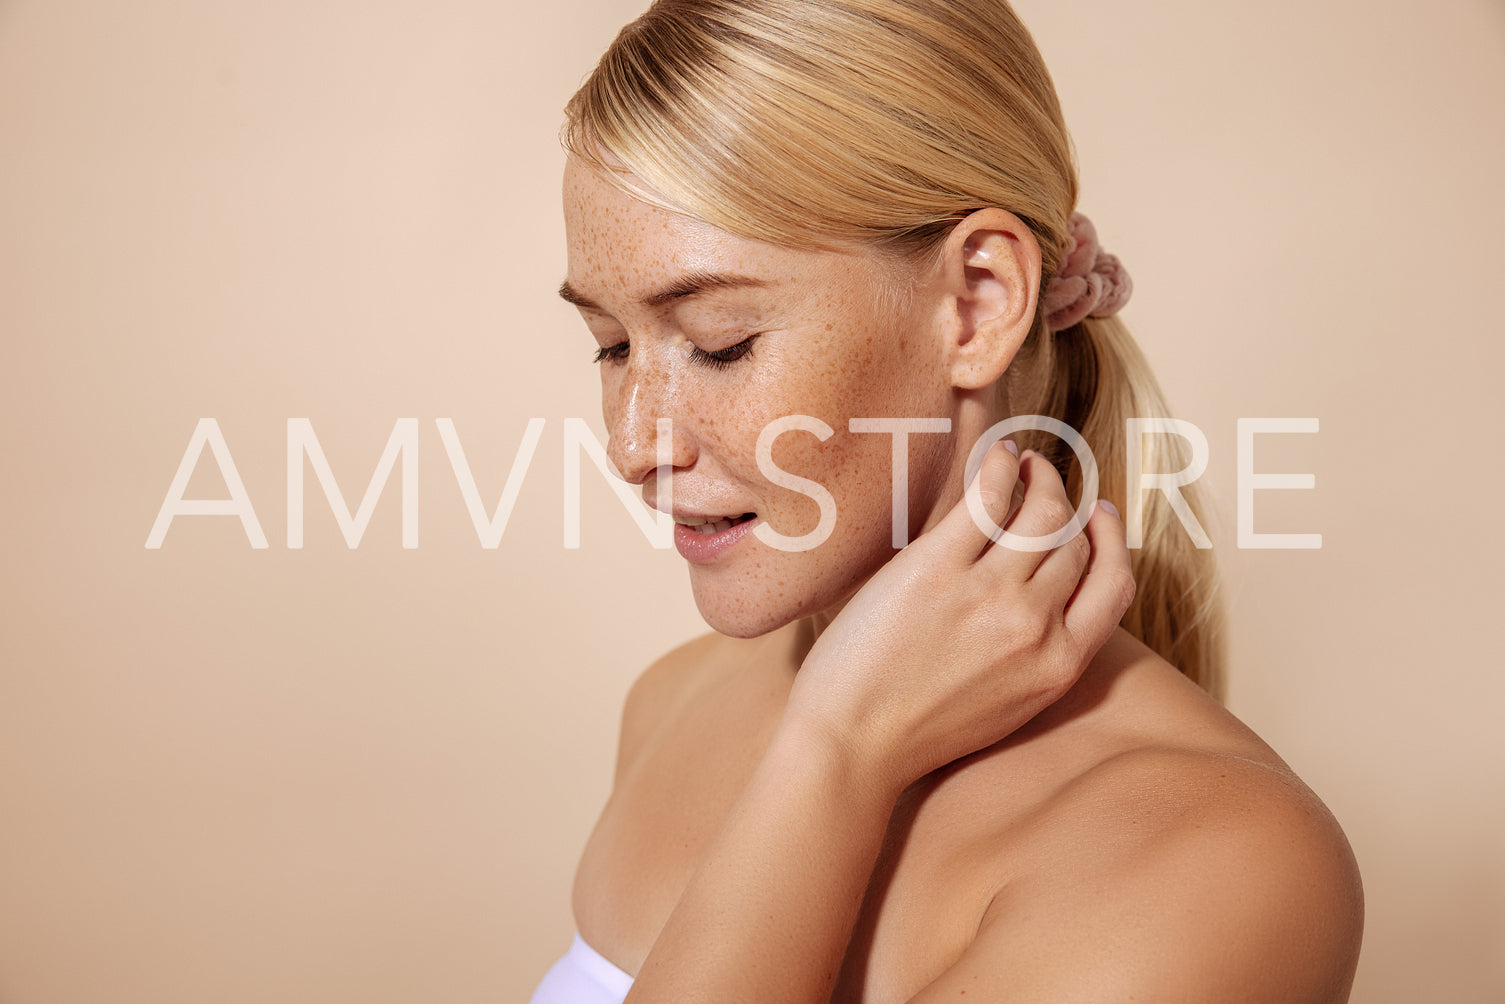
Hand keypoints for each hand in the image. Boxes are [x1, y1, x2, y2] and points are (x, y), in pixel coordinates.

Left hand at [784, 440, 1135, 794]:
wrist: (852, 743)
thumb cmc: (918, 727)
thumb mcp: (1008, 703)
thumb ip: (1038, 652)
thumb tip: (1048, 592)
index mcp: (1058, 666)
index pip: (1114, 585)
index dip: (1112, 541)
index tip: (1100, 513)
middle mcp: (1034, 627)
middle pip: (1073, 544)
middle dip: (1067, 505)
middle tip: (1047, 482)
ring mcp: (988, 595)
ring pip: (1042, 514)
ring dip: (1042, 479)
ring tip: (1026, 465)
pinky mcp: (937, 568)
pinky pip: (987, 500)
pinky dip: (1001, 468)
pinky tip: (1000, 456)